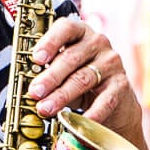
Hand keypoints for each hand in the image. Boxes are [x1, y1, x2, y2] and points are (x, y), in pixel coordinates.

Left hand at [28, 16, 140, 134]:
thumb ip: (48, 72)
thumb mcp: (64, 70)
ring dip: (61, 96)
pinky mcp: (120, 85)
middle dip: (50, 77)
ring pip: (83, 79)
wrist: (115, 99)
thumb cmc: (81, 79)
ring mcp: (111, 63)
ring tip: (45, 108)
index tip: (36, 58)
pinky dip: (89, 112)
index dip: (50, 42)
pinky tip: (75, 120)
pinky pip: (103, 100)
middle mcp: (98, 43)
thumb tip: (28, 87)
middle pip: (71, 58)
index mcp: (80, 33)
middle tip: (35, 92)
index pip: (66, 28)